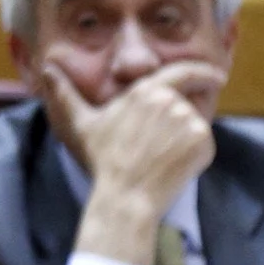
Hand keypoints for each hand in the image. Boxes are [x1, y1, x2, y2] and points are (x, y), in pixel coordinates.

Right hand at [51, 58, 219, 264]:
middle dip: (177, 123)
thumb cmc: (103, 160)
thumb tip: (46, 68)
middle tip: (160, 147)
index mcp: (145, 90)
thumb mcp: (81, 124)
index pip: (183, 72)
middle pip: (184, 106)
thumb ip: (65, 93)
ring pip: (193, 127)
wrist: (126, 195)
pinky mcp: (202, 142)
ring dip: (183, 141)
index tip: (217, 75)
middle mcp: (170, 101)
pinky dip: (194, 156)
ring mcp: (188, 120)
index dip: (203, 71)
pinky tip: (172, 168)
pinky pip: (203, 146)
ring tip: (159, 160)